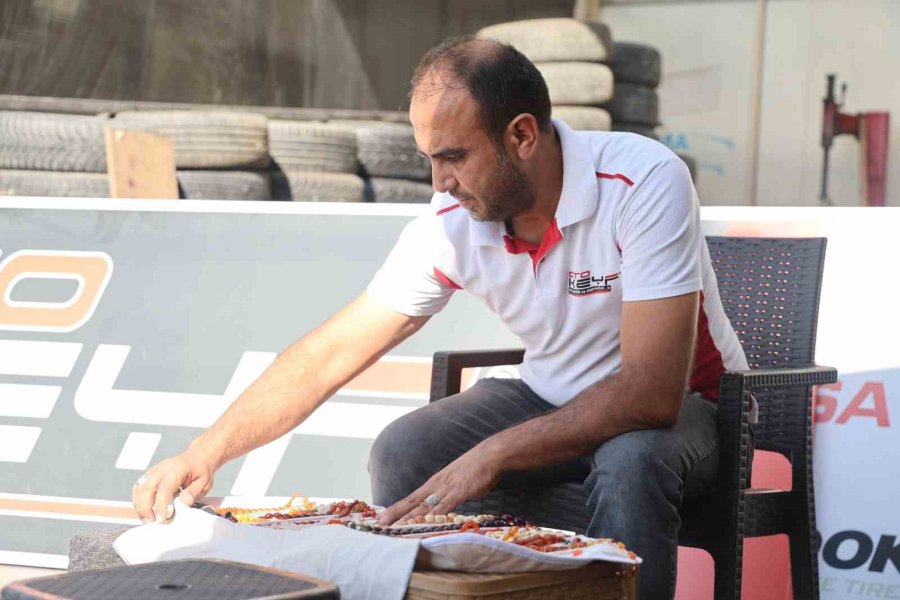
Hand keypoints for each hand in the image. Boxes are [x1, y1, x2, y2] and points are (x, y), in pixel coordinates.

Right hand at [132, 449, 216, 523]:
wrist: (197, 457)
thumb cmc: (200, 470)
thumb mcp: (204, 482)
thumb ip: (194, 492)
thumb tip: (184, 502)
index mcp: (177, 469)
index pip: (164, 489)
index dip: (160, 506)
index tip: (162, 519)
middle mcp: (162, 468)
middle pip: (146, 488)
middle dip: (145, 508)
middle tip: (150, 522)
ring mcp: (154, 470)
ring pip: (139, 488)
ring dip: (139, 506)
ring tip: (147, 519)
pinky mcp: (150, 475)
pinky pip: (138, 488)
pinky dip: (138, 500)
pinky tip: (144, 510)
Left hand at [377, 446, 500, 525]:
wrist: (489, 455)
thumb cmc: (475, 468)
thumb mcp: (455, 480)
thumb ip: (447, 492)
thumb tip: (440, 505)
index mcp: (434, 483)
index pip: (411, 497)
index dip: (396, 508)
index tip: (382, 517)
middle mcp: (436, 485)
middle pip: (411, 501)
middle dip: (395, 513)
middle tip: (379, 524)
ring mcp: (446, 489)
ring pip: (423, 506)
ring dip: (409, 517)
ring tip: (395, 527)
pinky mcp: (458, 492)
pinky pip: (443, 507)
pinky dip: (432, 516)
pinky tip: (424, 523)